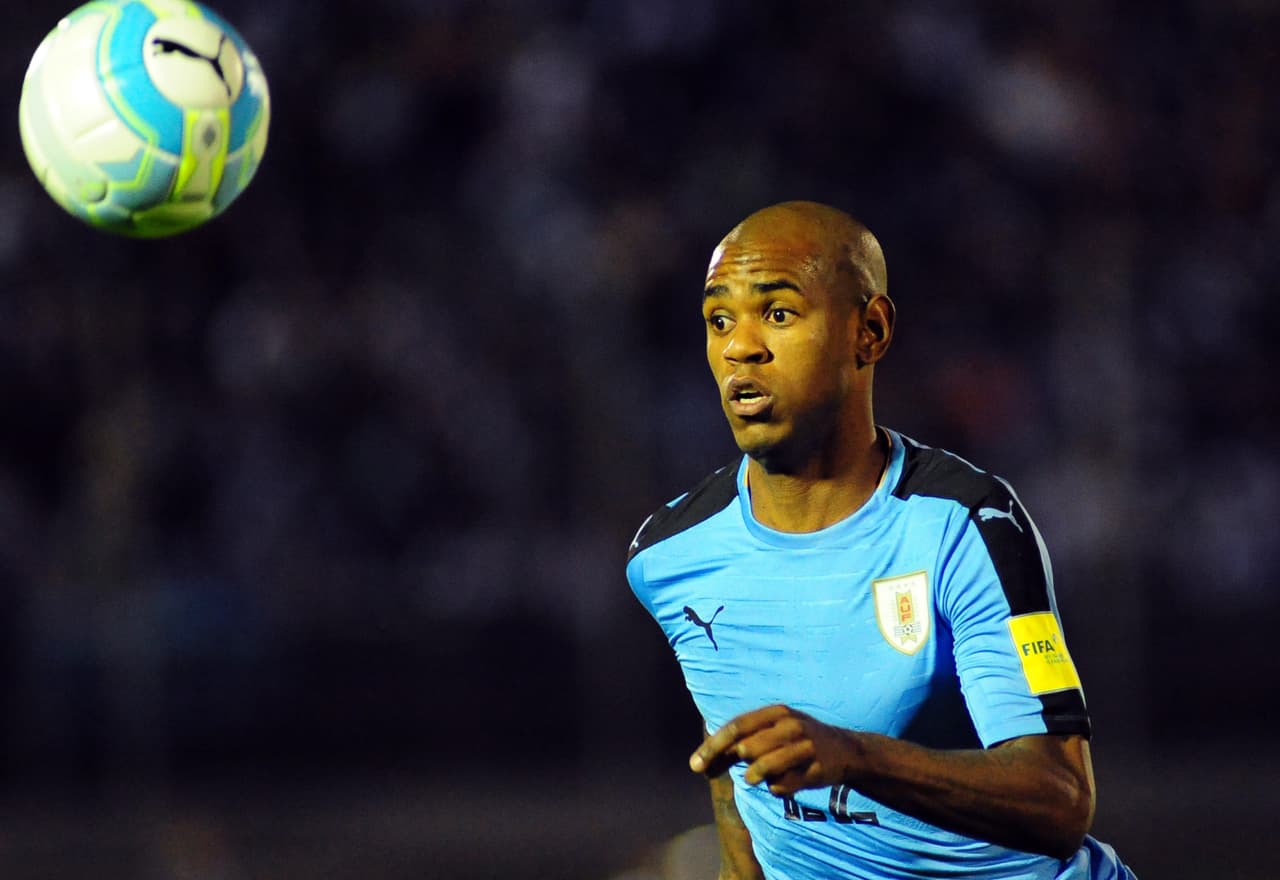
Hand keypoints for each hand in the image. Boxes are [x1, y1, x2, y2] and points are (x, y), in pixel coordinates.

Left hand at [689, 705, 861, 796]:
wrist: (845, 750)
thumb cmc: (796, 741)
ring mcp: (805, 747)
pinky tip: (786, 781)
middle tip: (716, 773)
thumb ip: (739, 744)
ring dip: (753, 777)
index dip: (713, 746)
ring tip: (755, 777)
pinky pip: (781, 786)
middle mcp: (791, 725)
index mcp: (776, 712)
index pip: (737, 727)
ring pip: (762, 769)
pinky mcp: (816, 770)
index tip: (694, 765)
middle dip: (729, 763)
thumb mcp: (771, 732)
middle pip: (747, 748)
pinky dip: (776, 788)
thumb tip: (701, 762)